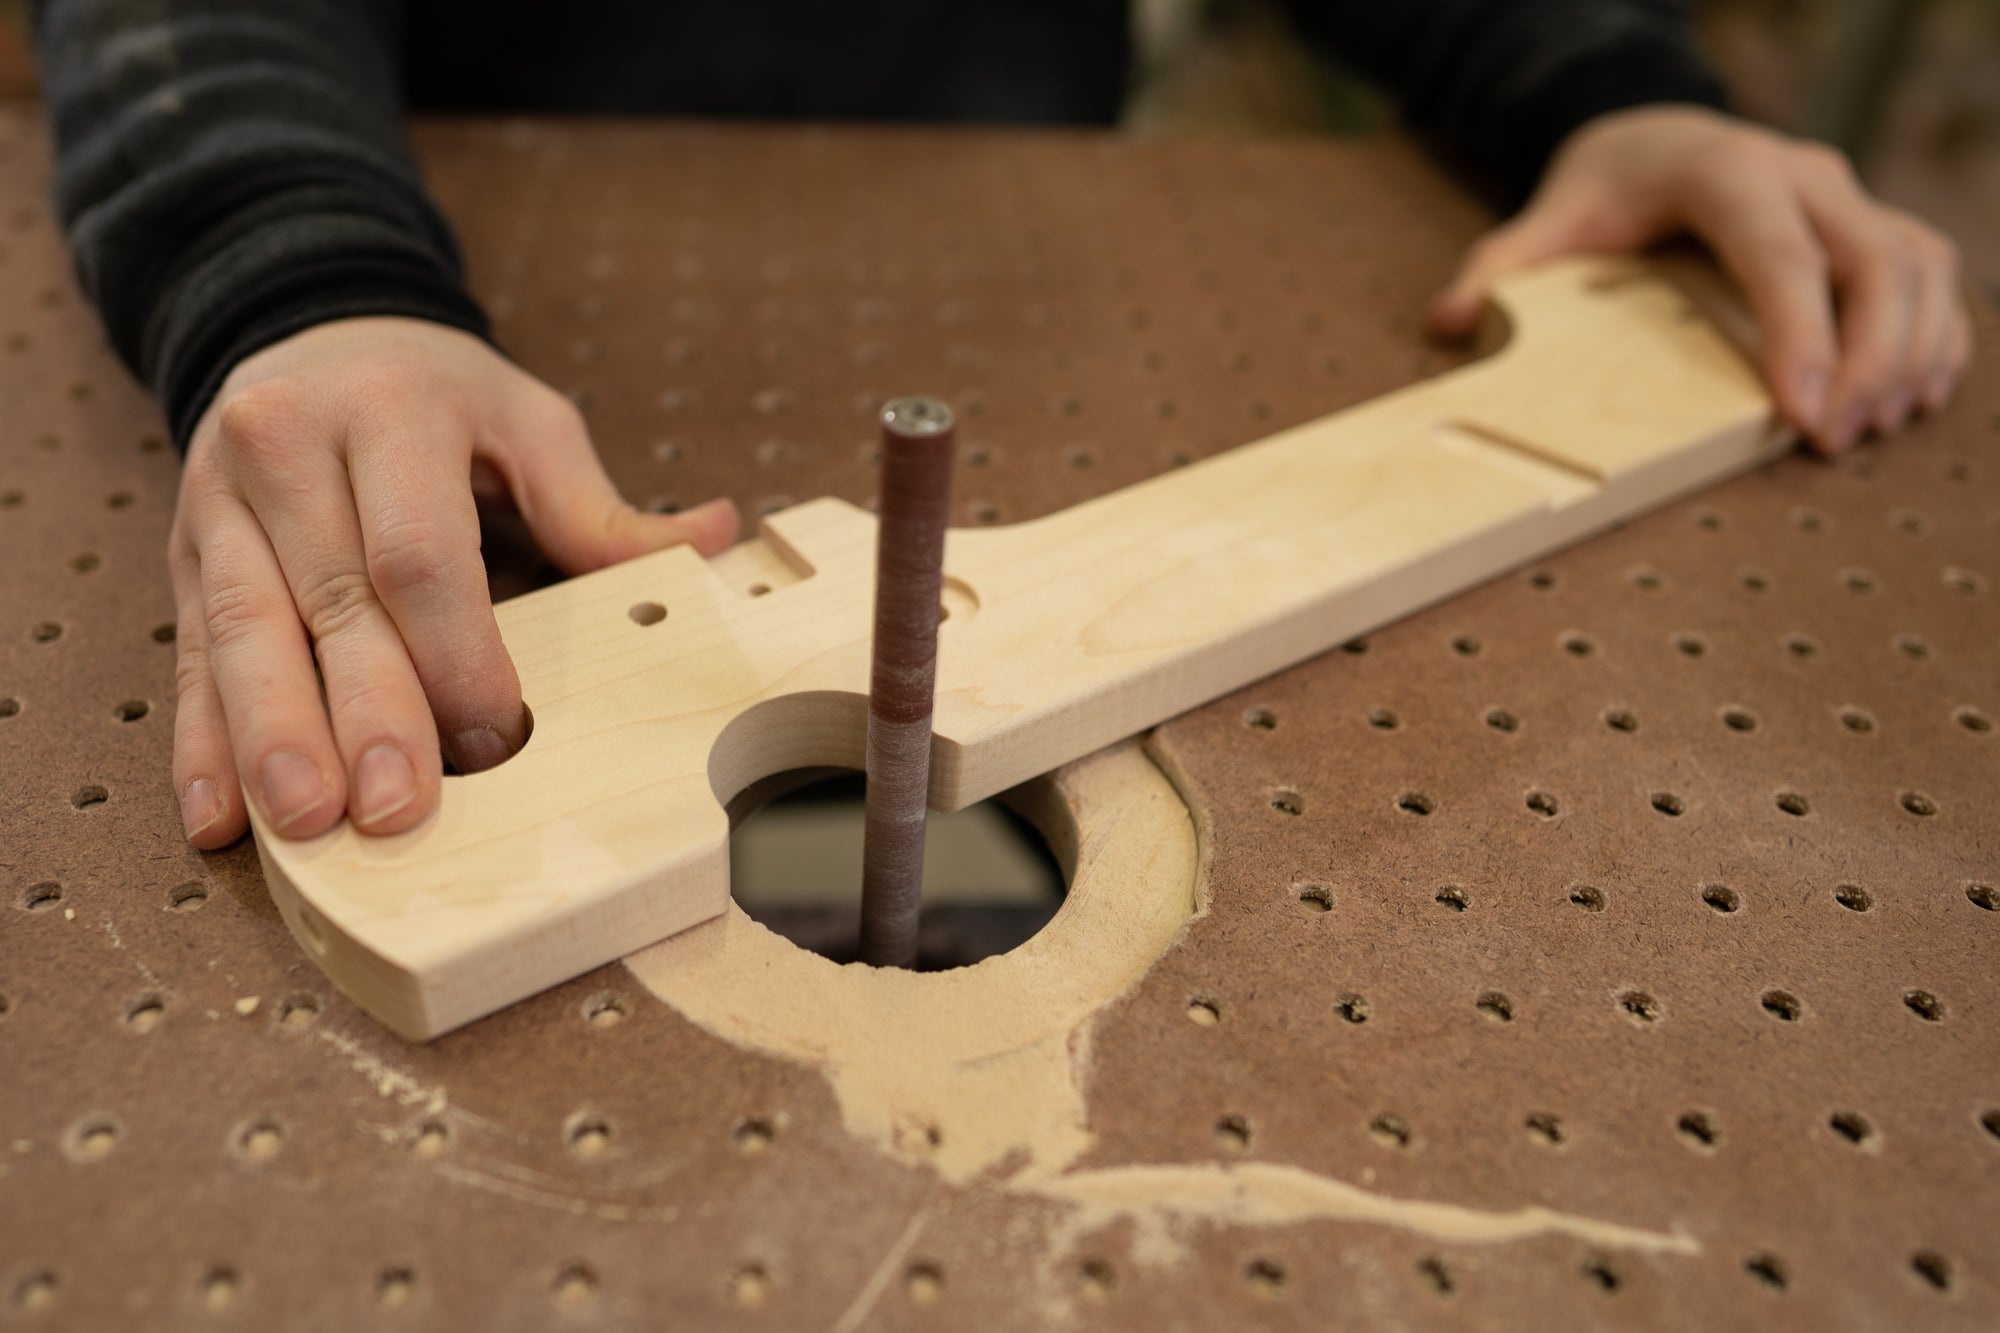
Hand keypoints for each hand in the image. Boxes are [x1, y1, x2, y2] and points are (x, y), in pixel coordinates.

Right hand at [169, 318, 738, 846]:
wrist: (305, 327)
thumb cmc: (433, 392)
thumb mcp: (527, 419)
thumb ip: (600, 503)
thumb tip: (713, 537)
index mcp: (389, 412)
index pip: (419, 551)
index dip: (458, 651)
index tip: (497, 735)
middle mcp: (289, 451)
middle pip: (330, 601)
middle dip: (365, 714)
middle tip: (396, 809)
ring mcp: (223, 505)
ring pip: (245, 634)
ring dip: (273, 742)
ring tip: (304, 827)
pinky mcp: (187, 556)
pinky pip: (193, 655)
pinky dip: (201, 743)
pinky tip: (215, 816)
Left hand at [1430, 105, 1968, 453]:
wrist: (1652, 138)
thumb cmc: (1604, 190)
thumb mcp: (1544, 221)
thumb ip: (1500, 270)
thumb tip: (1446, 322)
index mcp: (1727, 169)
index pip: (1779, 252)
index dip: (1799, 332)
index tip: (1801, 411)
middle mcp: (1803, 174)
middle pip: (1872, 260)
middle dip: (1869, 357)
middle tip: (1836, 440)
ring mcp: (1847, 196)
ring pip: (1915, 265)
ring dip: (1910, 353)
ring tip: (1871, 430)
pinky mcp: (1873, 222)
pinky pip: (1930, 274)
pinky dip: (1934, 336)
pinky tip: (1912, 400)